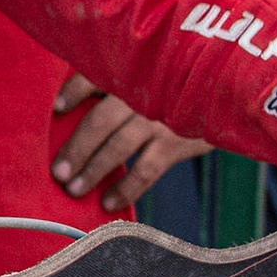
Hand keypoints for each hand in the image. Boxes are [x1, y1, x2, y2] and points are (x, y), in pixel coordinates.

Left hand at [51, 73, 211, 211]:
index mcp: (128, 74)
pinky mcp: (177, 143)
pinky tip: (108, 203)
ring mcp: (160, 120)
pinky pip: (146, 170)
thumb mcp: (142, 77)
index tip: (55, 109)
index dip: (72, 93)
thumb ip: (110, 85)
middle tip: (57, 172)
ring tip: (73, 189)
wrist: (221, 96)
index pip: (93, 79)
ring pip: (120, 147)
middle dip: (76, 148)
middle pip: (101, 121)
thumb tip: (63, 110)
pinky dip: (126, 189)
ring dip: (94, 171)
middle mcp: (142, 95)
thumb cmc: (164, 87)